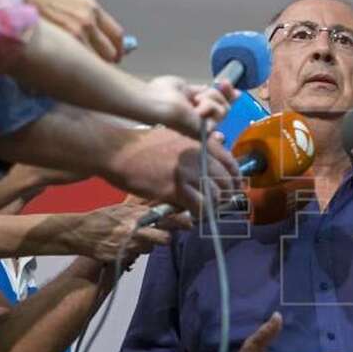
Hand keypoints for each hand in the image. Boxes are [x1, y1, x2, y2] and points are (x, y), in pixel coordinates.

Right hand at [20, 0, 124, 61]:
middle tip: (98, 67)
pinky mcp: (63, 44)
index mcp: (92, 9)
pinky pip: (81, 65)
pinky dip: (80, 70)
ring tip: (83, 71)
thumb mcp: (73, 4)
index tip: (116, 57)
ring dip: (92, 69)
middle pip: (110, 53)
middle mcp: (87, 21)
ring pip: (97, 63)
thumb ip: (91, 21)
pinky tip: (73, 70)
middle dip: (106, 62)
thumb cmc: (44, 2)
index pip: (117, 36)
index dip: (118, 50)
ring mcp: (76, 33)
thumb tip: (105, 41)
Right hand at [65, 203, 190, 261]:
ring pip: (151, 249)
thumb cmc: (105, 217)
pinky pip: (137, 256)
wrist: (81, 232)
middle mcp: (136, 230)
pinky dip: (134, 252)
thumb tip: (166, 206)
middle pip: (164, 239)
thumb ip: (143, 208)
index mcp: (137, 215)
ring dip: (147, 245)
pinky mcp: (122, 257)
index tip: (190, 223)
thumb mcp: (124, 208)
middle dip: (165, 238)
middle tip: (162, 235)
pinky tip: (124, 245)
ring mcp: (129, 245)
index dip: (180, 221)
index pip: (166, 218)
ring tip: (134, 238)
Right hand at [112, 127, 240, 213]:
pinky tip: (194, 216)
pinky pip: (199, 207)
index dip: (234, 179)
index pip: (230, 162)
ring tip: (205, 212)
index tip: (232, 188)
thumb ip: (198, 143)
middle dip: (226, 197)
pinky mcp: (176, 189)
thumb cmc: (143, 144)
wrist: (118, 151)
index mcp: (200, 141)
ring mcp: (188, 172)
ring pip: (215, 196)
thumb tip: (219, 142)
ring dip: (213, 208)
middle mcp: (199, 155)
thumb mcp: (176, 135)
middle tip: (218, 205)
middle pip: (226, 182)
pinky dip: (200, 215)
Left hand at [144, 77, 237, 137]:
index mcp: (196, 110)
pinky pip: (219, 115)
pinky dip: (209, 107)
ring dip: (210, 100)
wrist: (155, 101)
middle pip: (226, 107)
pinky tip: (197, 109)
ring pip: (224, 110)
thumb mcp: (184, 87)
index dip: (227, 94)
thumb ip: (199, 90)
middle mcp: (202, 120)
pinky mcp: (205, 131)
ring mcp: (204, 127)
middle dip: (217, 95)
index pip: (219, 104)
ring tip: (195, 101)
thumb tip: (211, 87)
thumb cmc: (162, 93)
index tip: (227, 83)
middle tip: (201, 93)